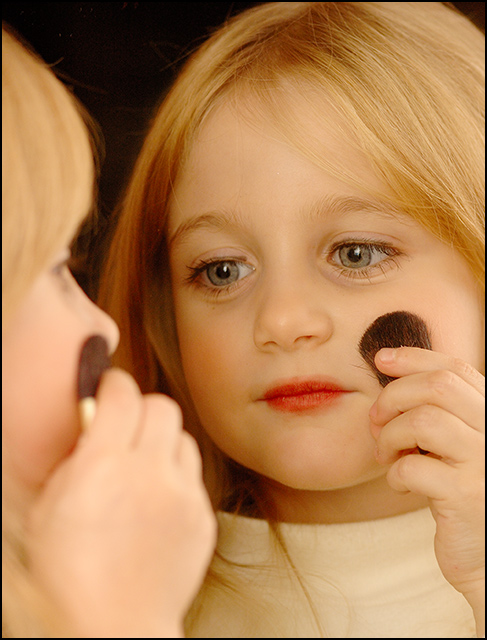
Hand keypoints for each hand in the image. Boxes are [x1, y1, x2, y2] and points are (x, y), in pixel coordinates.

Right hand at [26, 368, 216, 637]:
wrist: (110, 630)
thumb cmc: (66, 578)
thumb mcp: (48, 508)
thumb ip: (76, 457)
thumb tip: (95, 424)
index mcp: (102, 466)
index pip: (123, 393)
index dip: (114, 385)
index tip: (109, 390)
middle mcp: (150, 474)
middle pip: (162, 406)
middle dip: (142, 409)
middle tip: (126, 428)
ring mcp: (183, 496)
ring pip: (184, 438)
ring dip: (163, 443)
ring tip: (143, 468)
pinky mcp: (203, 517)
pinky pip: (194, 476)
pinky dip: (177, 478)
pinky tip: (157, 502)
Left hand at [369, 347, 484, 632]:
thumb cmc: (462, 497)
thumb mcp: (456, 447)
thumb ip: (438, 413)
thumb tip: (391, 372)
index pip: (455, 369)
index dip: (414, 357)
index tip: (380, 359)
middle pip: (438, 386)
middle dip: (394, 395)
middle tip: (376, 421)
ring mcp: (485, 463)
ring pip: (422, 420)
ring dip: (390, 436)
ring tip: (387, 456)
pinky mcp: (467, 496)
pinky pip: (412, 467)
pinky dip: (394, 473)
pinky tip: (401, 485)